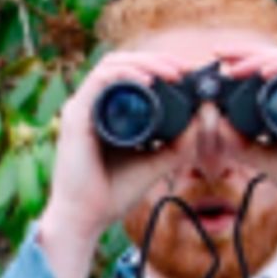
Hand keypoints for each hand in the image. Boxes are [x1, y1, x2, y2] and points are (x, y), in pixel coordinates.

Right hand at [38, 51, 199, 277]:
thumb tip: (201, 117)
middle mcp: (92, 104)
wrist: (86, 218)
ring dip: (146, 62)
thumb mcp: (155, 163)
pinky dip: (126, 74)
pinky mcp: (76, 115)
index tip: (189, 73)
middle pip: (125, 62)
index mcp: (107, 111)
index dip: (161, 66)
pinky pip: (101, 80)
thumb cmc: (112, 193)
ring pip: (113, 64)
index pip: (132, 73)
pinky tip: (148, 80)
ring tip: (172, 73)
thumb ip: (178, 144)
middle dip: (159, 60)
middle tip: (185, 69)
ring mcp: (82, 107)